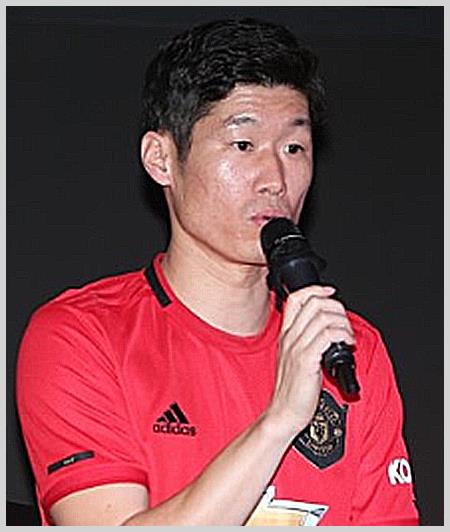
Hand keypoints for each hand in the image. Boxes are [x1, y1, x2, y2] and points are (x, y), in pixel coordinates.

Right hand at [267, 285, 354, 437]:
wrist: (283, 413)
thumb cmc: (292, 390)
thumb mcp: (293, 358)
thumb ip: (306, 341)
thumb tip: (327, 328)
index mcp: (285, 334)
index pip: (296, 298)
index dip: (316, 290)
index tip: (331, 293)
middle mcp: (289, 337)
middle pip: (313, 303)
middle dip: (336, 307)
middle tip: (344, 323)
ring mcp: (296, 348)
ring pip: (323, 317)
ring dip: (342, 323)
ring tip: (348, 336)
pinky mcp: (306, 360)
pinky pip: (327, 336)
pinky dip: (341, 335)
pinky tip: (347, 344)